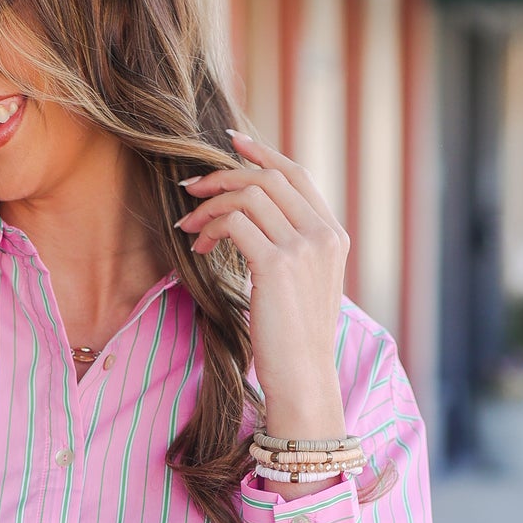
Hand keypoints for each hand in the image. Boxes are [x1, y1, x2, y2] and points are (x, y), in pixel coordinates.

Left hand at [174, 130, 349, 480]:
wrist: (303, 378)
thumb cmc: (294, 340)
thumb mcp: (301, 286)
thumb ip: (289, 248)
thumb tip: (248, 222)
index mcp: (333, 234)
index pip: (297, 175)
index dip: (261, 154)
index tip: (229, 144)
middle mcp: (324, 234)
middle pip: (268, 178)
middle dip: (223, 176)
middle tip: (190, 189)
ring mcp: (305, 247)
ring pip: (249, 195)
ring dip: (211, 205)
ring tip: (189, 227)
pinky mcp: (278, 264)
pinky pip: (236, 222)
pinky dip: (211, 227)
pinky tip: (199, 246)